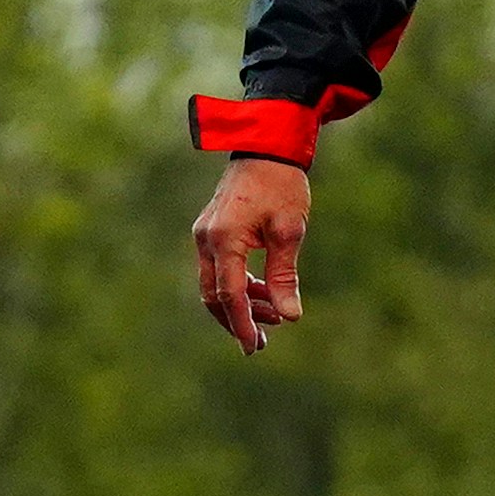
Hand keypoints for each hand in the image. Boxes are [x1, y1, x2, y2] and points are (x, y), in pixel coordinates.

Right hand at [192, 158, 310, 352]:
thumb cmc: (281, 185)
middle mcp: (206, 238)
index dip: (241, 324)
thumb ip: (284, 276)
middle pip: (213, 295)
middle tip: (262, 343)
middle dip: (237, 321)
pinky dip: (238, 285)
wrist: (266, 148)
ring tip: (274, 316)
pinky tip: (264, 293)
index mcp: (224, 238)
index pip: (230, 293)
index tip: (253, 347)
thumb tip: (290, 316)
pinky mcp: (211, 231)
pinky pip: (219, 269)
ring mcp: (205, 235)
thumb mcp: (289, 232)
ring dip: (241, 304)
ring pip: (214, 284)